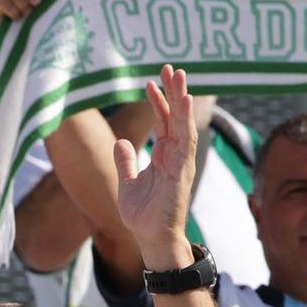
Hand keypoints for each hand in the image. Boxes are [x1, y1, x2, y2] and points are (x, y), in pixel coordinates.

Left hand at [113, 65, 198, 264]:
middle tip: (170, 67)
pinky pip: (185, 141)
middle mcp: (175, 156)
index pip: (164, 123)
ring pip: (184, 124)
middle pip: (176, 117)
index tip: (150, 83)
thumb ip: (125, 162)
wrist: (150, 239)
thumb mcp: (127, 184)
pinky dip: (185, 121)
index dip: (159, 102)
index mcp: (164, 157)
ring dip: (182, 99)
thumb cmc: (143, 216)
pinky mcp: (181, 171)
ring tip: (179, 75)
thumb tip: (120, 142)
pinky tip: (184, 102)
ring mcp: (180, 162)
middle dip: (174, 92)